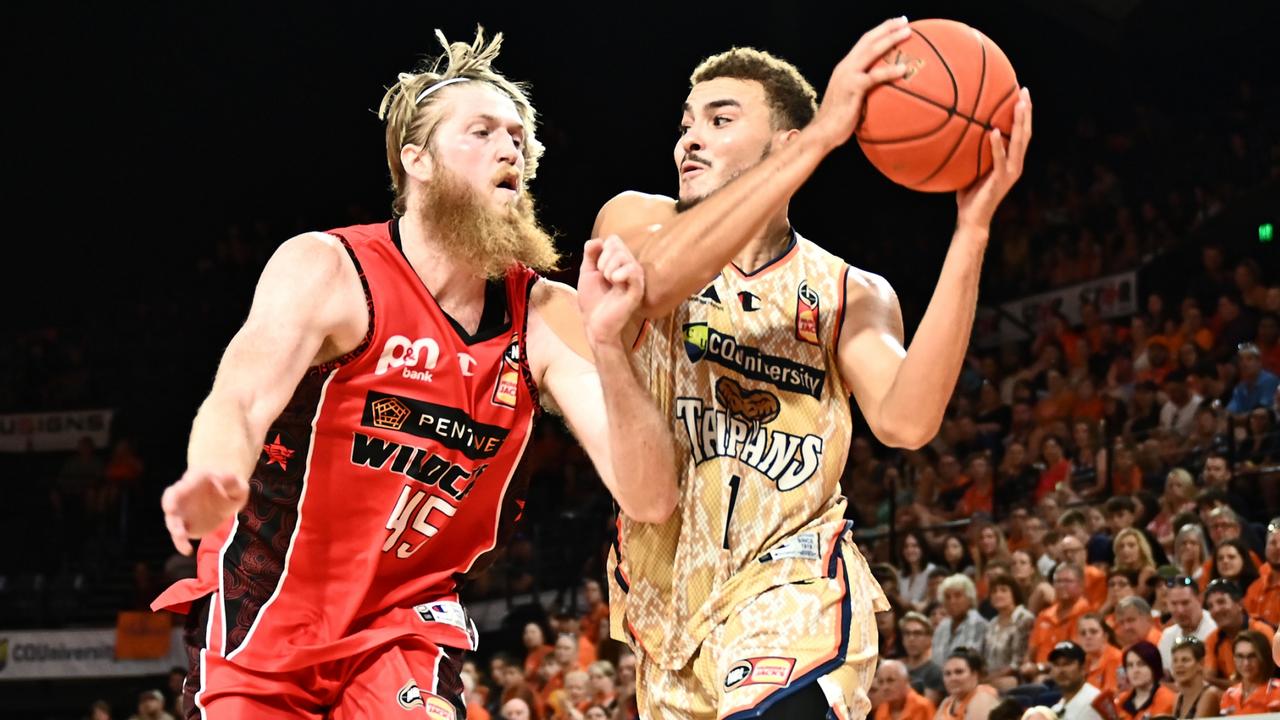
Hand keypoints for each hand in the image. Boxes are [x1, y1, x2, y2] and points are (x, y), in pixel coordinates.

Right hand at [161, 469, 248, 554]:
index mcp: (196, 479)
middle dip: (170, 503)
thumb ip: (232, 481)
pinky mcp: (184, 524)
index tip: (182, 487)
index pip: (188, 480)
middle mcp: (183, 493)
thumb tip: (226, 477)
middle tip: (170, 510)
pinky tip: (187, 550)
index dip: (184, 484)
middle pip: (171, 497)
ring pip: (172, 518)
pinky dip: (180, 542)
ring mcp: (182, 510)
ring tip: (181, 536)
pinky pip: (179, 534)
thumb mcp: (237, 483)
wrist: (224, 496)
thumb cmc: (231, 487)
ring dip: (174, 526)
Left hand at [578, 235, 644, 345]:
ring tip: (608, 282)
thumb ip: (590, 254)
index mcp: (619, 262)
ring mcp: (635, 278)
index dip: (601, 250)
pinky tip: (614, 281)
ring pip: (624, 256)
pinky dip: (620, 273)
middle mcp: (630, 267)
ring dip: (608, 268)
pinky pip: (633, 271)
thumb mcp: (587, 272)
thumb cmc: (592, 300)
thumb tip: (598, 240)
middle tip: (603, 277)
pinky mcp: (637, 290)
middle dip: (603, 260)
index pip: (614, 240)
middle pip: (617, 245)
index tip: (597, 267)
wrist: (594, 324)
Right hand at [810, 16, 914, 149]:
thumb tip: (882, 91)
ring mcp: (848, 76)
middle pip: (868, 40)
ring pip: (871, 51)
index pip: (864, 43)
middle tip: (905, 21)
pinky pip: (874, 77)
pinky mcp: (852, 88)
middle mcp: (845, 67)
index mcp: (845, 67)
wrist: (822, 132)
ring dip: (890, 39)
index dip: (880, 31)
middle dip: (887, 28)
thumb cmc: (839, 121)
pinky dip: (889, 71)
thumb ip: (864, 89)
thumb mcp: (852, 98)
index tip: (896, 24)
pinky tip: (903, 69)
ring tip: (907, 33)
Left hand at [956, 88, 1032, 231]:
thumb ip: (970, 151)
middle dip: (1026, 110)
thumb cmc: (969, 195)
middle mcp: (1015, 164)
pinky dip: (998, 145)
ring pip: (1020, 142)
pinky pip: (1000, 159)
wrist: (972, 219)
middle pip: (1026, 132)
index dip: (1023, 114)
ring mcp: (1010, 172)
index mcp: (1011, 160)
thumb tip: (954, 131)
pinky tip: (994, 131)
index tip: (1020, 93)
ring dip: (1019, 122)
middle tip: (1024, 90)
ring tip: (1018, 103)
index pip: (1021, 132)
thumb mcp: (970, 168)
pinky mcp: (1001, 180)